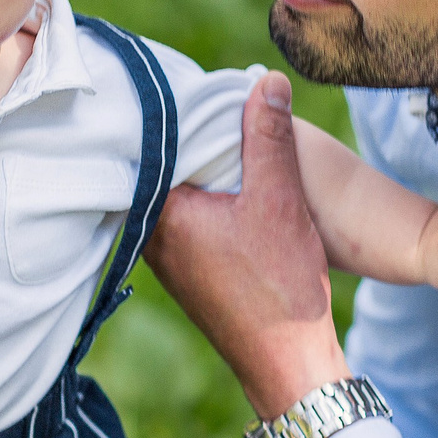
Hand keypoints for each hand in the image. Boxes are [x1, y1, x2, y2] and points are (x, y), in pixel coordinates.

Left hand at [144, 72, 349, 418]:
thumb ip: (269, 137)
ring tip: (222, 125)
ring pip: (174, 188)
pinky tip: (230, 178)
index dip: (170, 106)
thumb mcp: (280, 198)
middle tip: (205, 91)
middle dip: (184, 131)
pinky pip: (185, 212)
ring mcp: (164, 254)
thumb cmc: (280, 285)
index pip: (151, 139)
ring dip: (196, 163)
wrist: (287, 363)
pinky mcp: (185, 268)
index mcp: (160, 210)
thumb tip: (267, 81)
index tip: (183, 74)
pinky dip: (204, 191)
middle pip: (160, 162)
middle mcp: (150, 232)